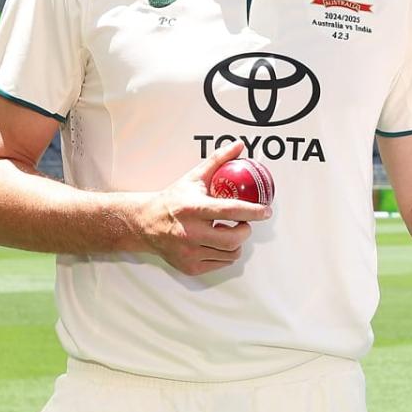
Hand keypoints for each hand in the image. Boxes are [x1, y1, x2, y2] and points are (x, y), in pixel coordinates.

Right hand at [133, 140, 272, 275]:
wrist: (145, 223)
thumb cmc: (172, 201)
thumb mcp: (194, 178)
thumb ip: (218, 161)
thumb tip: (238, 146)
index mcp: (193, 209)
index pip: (230, 210)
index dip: (253, 211)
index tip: (266, 211)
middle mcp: (190, 233)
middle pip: (233, 239)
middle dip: (245, 230)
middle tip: (244, 223)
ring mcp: (189, 252)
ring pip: (230, 254)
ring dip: (236, 243)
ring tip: (229, 231)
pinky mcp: (189, 266)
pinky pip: (220, 263)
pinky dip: (224, 254)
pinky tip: (217, 242)